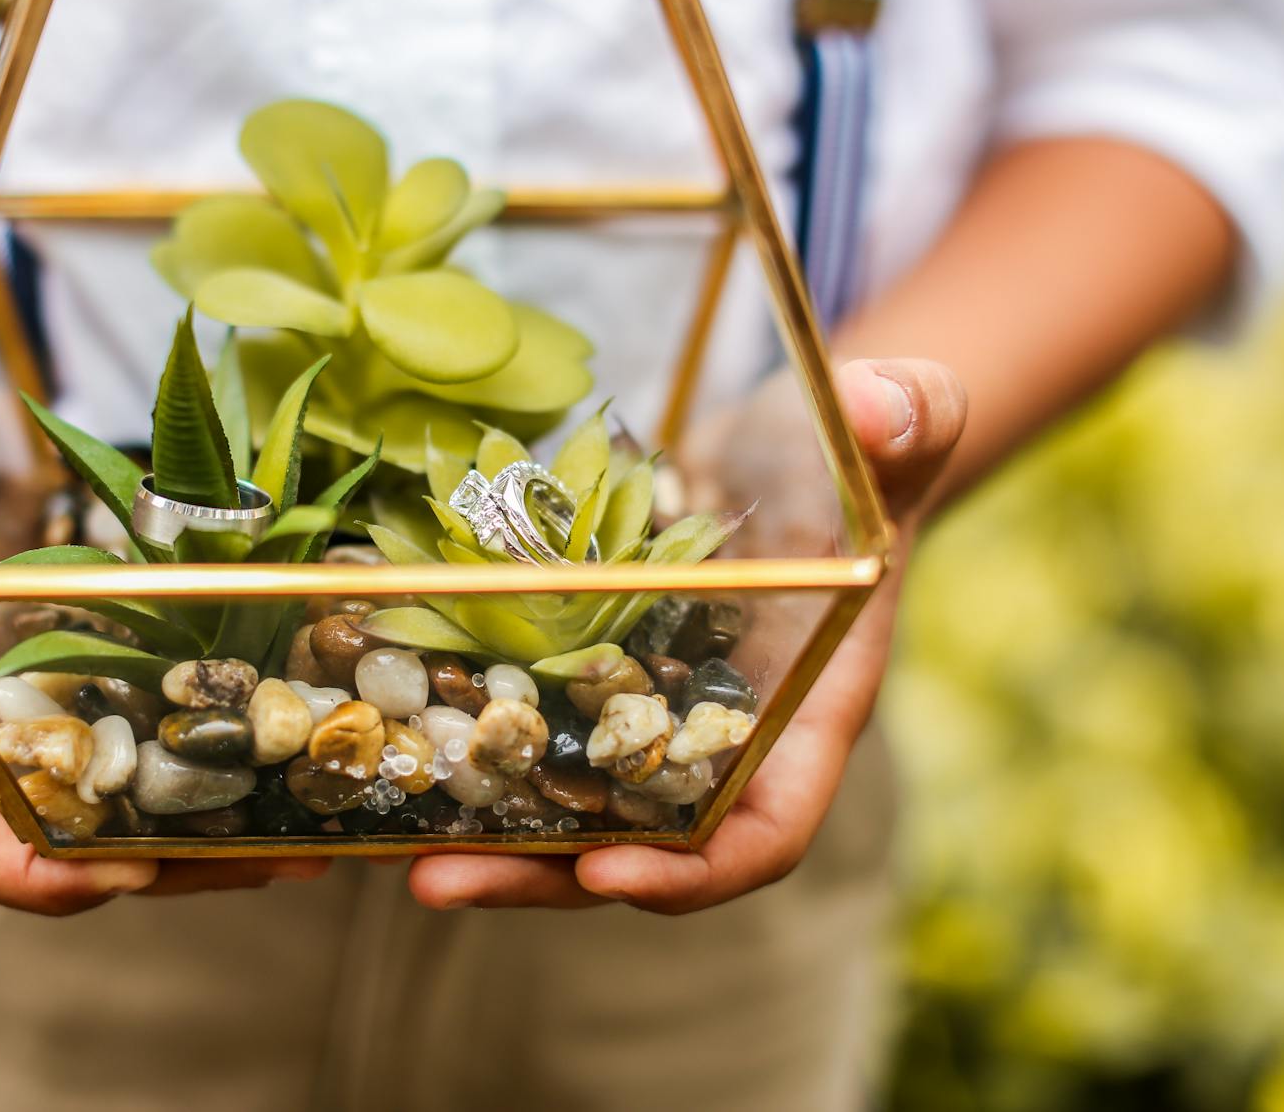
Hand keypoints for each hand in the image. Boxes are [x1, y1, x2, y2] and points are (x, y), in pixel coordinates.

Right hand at [0, 362, 328, 914]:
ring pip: (133, 807)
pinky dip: (233, 754)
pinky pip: (166, 736)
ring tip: (316, 826)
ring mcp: (54, 701)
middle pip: (74, 845)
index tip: (125, 869)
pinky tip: (306, 743)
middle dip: (170, 865)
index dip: (35, 870)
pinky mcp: (107, 664)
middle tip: (277, 856)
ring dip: (219, 830)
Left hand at [407, 358, 968, 911]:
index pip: (763, 828)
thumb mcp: (890, 427)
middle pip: (634, 842)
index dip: (693, 868)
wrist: (788, 446)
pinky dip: (459, 736)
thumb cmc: (850, 449)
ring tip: (374, 840)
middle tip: (433, 877)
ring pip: (561, 799)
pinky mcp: (584, 669)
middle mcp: (715, 735)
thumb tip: (889, 404)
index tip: (610, 870)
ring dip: (477, 827)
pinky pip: (521, 721)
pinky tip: (374, 731)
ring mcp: (642, 709)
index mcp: (802, 714)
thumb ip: (909, 417)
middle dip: (541, 873)